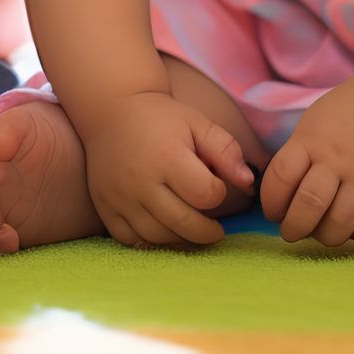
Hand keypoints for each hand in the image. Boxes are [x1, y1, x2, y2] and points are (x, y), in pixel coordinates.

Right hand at [82, 90, 255, 247]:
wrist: (111, 112)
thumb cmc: (161, 119)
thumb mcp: (198, 123)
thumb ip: (226, 150)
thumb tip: (248, 182)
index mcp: (167, 156)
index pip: (206, 195)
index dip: (217, 192)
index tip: (214, 184)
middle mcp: (141, 181)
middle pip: (185, 224)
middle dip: (208, 231)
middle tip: (215, 229)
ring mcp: (120, 197)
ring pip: (159, 237)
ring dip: (182, 239)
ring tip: (191, 228)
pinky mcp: (105, 207)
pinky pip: (131, 240)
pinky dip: (151, 242)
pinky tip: (162, 228)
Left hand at [262, 71, 353, 245]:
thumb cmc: (345, 115)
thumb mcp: (311, 127)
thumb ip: (294, 161)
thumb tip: (278, 207)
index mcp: (315, 143)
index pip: (281, 180)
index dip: (272, 205)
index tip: (276, 214)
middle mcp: (346, 161)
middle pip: (316, 210)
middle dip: (300, 230)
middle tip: (300, 232)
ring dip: (346, 237)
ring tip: (339, 228)